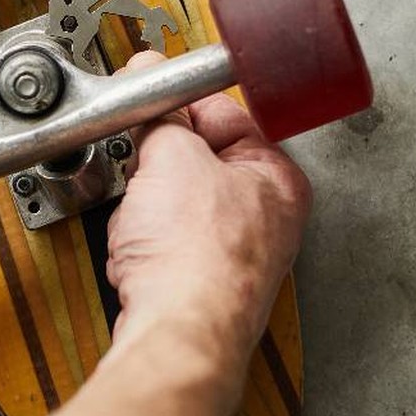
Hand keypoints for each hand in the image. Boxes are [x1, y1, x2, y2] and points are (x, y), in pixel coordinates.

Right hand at [106, 51, 311, 382]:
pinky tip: (139, 254)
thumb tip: (150, 83)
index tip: (146, 105)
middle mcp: (264, 216)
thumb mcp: (172, 158)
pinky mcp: (200, 282)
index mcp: (276, 177)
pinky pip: (160, 244)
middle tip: (142, 174)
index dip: (177, 108)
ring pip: (170, 206)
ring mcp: (233, 253)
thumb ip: (161, 116)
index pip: (222, 115)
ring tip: (142, 225)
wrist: (177, 332)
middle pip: (193, 162)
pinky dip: (141, 245)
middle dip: (155, 169)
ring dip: (143, 210)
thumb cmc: (196, 259)